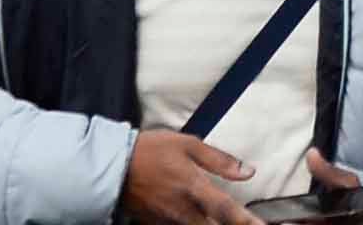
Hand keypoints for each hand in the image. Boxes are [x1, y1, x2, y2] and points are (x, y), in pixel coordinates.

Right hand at [118, 127, 268, 224]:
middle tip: (250, 223)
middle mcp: (184, 211)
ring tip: (227, 219)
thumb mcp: (188, 145)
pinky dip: (196, 224)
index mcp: (195, 189)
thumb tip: (248, 171)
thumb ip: (219, 160)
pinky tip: (201, 218)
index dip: (247, 222)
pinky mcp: (157, 224)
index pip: (228, 212)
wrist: (113, 167)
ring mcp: (170, 221)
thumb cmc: (151, 151)